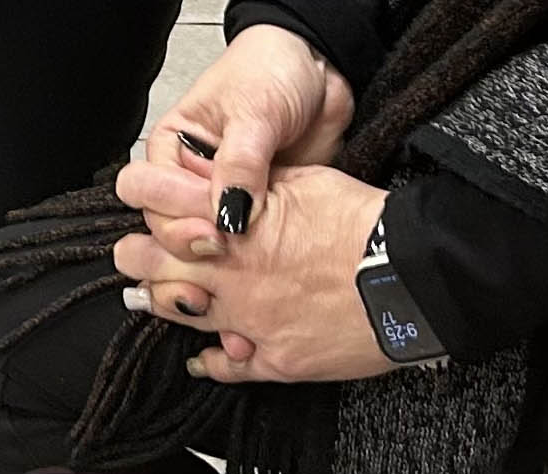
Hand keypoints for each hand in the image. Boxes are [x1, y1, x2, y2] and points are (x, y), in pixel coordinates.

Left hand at [111, 166, 393, 385]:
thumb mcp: (303, 181)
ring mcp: (251, 322)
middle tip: (135, 254)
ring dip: (164, 304)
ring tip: (157, 296)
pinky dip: (211, 362)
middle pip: (151, 268)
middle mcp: (231, 275)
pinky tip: (203, 358)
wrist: (412, 275)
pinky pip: (228, 368)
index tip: (138, 201)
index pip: (158, 214)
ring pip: (180, 316)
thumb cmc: (365, 223)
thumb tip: (221, 179)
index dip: (142, 206)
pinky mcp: (278, 360)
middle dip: (138, 258)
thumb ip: (252, 184)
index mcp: (233, 225)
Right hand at [119, 24, 351, 266]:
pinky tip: (266, 260)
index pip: (149, 191)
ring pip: (207, 241)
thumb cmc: (273, 69)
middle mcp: (192, 174)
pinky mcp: (258, 211)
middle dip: (194, 239)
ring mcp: (226, 196)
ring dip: (223, 256)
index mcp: (173, 145)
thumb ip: (239, 163)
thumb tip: (227, 214)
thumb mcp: (254, 110)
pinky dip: (252, 257)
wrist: (322, 67)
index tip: (209, 223)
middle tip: (226, 242)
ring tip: (247, 258)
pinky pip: (247, 245)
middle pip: (169, 225)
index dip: (172, 211)